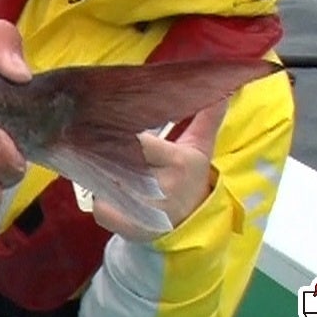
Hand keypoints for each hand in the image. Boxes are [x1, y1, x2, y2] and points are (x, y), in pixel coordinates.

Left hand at [93, 100, 227, 240]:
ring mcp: (145, 210)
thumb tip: (222, 89)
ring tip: (105, 169)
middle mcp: (161, 186)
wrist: (193, 223)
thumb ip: (205, 117)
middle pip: (116, 159)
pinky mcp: (130, 228)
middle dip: (104, 152)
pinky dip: (101, 201)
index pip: (137, 140)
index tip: (109, 125)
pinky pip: (100, 207)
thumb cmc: (189, 177)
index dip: (119, 133)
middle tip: (94, 143)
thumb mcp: (198, 148)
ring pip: (104, 182)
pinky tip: (111, 196)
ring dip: (99, 175)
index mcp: (176, 162)